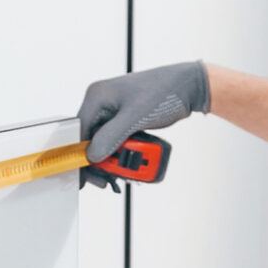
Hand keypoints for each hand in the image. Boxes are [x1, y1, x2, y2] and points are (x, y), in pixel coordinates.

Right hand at [75, 61, 209, 188]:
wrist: (188, 86)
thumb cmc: (164, 91)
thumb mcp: (135, 116)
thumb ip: (111, 136)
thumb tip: (92, 156)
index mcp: (97, 96)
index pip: (78, 131)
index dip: (79, 155)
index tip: (84, 176)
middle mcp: (102, 103)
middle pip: (89, 139)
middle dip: (98, 161)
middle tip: (106, 180)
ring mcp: (113, 111)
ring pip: (103, 142)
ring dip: (111, 159)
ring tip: (123, 172)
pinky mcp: (124, 119)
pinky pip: (115, 140)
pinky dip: (120, 153)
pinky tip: (128, 163)